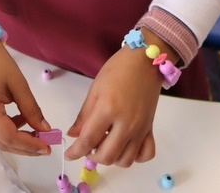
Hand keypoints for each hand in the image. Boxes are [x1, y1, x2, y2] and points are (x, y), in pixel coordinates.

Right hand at [0, 36, 51, 156]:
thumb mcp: (19, 84)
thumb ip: (32, 109)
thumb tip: (45, 130)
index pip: (9, 137)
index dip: (29, 145)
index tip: (48, 147)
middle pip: (3, 143)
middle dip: (25, 147)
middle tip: (46, 146)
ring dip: (18, 140)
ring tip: (37, 133)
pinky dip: (9, 131)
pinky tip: (21, 121)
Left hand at [65, 45, 162, 166]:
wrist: (145, 60)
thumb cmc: (118, 69)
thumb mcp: (96, 88)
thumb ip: (84, 115)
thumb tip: (73, 135)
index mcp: (108, 109)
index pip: (88, 140)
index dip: (76, 151)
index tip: (69, 155)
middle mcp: (126, 124)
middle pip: (107, 156)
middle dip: (92, 156)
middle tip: (87, 145)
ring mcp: (141, 128)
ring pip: (125, 160)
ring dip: (111, 158)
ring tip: (104, 144)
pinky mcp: (151, 128)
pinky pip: (146, 154)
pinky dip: (135, 157)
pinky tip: (125, 146)